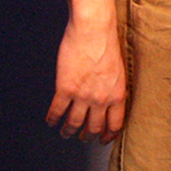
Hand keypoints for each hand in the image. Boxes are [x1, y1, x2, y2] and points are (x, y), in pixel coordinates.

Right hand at [47, 8, 126, 142]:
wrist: (93, 31)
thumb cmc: (107, 44)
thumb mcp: (119, 71)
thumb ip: (114, 88)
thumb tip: (109, 99)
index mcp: (117, 95)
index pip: (114, 124)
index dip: (107, 135)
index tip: (103, 140)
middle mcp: (101, 99)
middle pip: (94, 127)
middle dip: (87, 136)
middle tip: (83, 138)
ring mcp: (82, 96)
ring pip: (74, 123)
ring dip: (69, 131)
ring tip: (66, 133)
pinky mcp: (65, 89)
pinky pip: (57, 110)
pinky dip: (53, 119)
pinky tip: (51, 121)